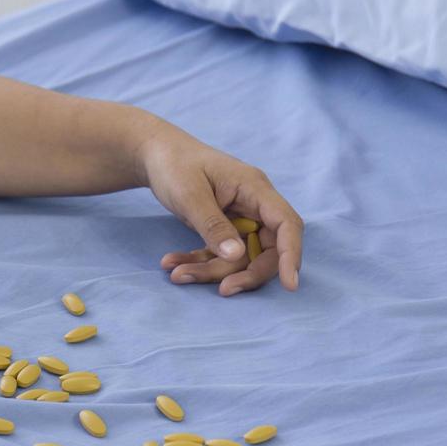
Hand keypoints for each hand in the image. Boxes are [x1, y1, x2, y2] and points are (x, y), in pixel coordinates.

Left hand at [137, 127, 302, 295]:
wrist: (154, 155)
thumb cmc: (174, 165)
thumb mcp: (190, 195)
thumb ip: (213, 225)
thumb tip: (237, 256)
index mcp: (255, 189)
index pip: (286, 224)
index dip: (292, 255)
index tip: (290, 284)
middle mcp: (254, 205)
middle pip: (267, 249)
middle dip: (245, 273)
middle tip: (223, 291)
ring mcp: (239, 218)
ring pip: (239, 257)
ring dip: (210, 270)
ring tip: (175, 273)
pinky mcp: (223, 228)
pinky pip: (219, 254)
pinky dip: (198, 262)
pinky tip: (171, 264)